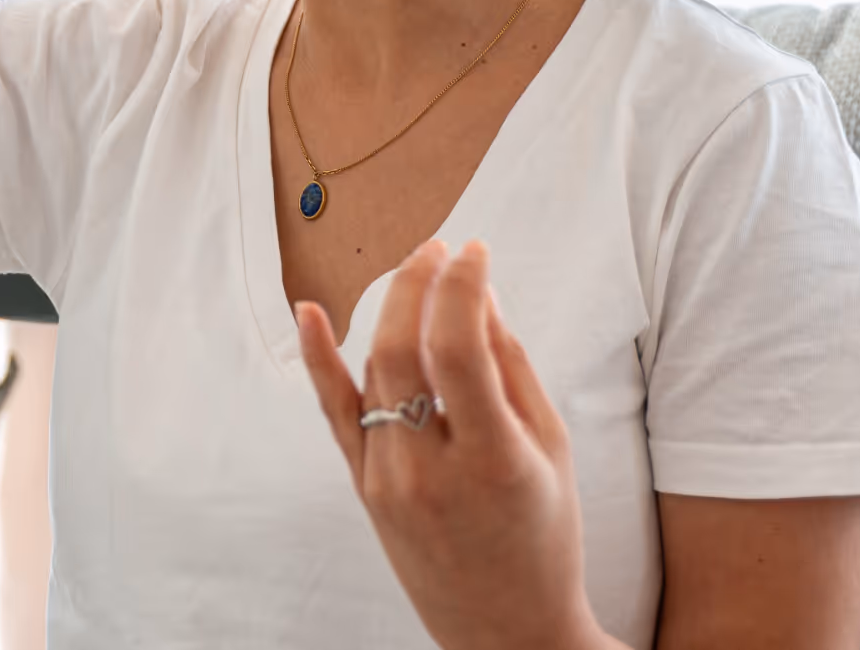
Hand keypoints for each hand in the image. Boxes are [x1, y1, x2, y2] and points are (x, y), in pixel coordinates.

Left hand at [295, 241, 616, 649]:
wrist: (505, 628)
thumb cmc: (544, 534)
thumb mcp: (550, 448)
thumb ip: (510, 366)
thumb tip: (477, 290)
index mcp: (494, 462)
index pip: (458, 347)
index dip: (461, 284)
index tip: (474, 250)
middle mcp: (430, 470)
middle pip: (405, 349)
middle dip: (419, 283)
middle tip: (440, 248)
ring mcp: (387, 481)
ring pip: (376, 371)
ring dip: (395, 312)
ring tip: (419, 275)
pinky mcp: (361, 487)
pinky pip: (335, 413)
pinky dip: (319, 359)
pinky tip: (309, 311)